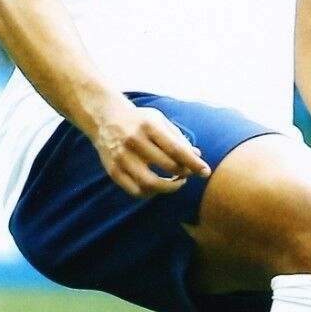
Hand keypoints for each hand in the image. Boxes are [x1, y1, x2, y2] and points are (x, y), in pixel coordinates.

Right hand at [92, 99, 209, 197]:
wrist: (105, 117)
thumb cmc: (139, 120)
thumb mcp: (159, 120)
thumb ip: (178, 138)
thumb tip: (197, 156)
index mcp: (148, 126)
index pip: (176, 149)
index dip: (193, 163)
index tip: (206, 172)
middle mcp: (133, 141)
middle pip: (167, 166)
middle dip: (184, 173)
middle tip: (189, 173)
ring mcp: (121, 157)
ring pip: (150, 184)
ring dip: (169, 188)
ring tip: (177, 182)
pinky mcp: (113, 171)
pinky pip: (136, 191)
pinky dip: (151, 193)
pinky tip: (158, 186)